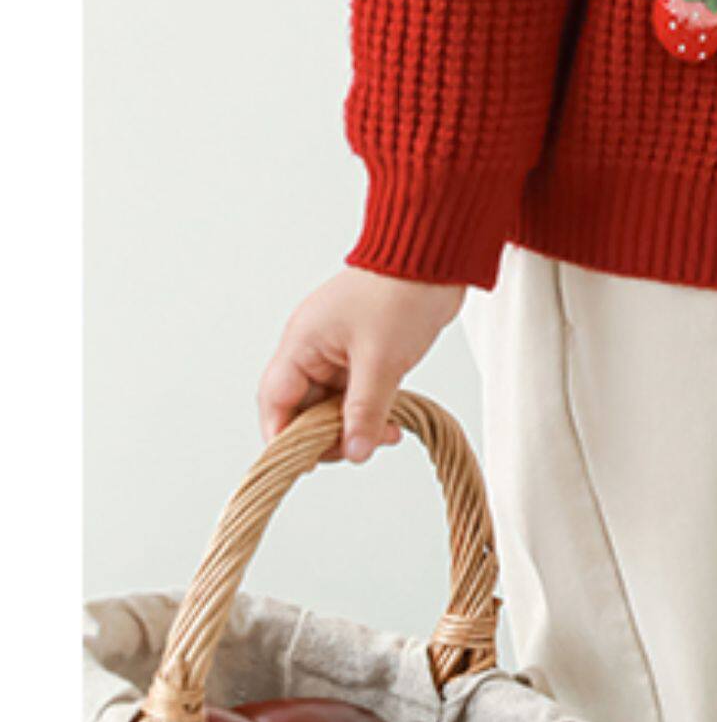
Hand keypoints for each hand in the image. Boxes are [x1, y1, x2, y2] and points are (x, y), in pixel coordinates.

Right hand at [259, 269, 465, 463]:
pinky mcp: (363, 353)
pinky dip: (370, 411)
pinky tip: (391, 423)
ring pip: (332, 404)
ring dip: (354, 425)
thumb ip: (365, 411)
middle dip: (327, 435)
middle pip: (302, 408)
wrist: (435, 257)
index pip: (276, 401)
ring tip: (385, 435)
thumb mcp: (381, 361)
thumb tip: (354, 452)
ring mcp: (338, 351)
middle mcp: (313, 348)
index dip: (283, 436)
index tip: (302, 464)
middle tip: (359, 449)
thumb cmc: (401, 294)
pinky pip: (355, 393)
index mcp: (302, 343)